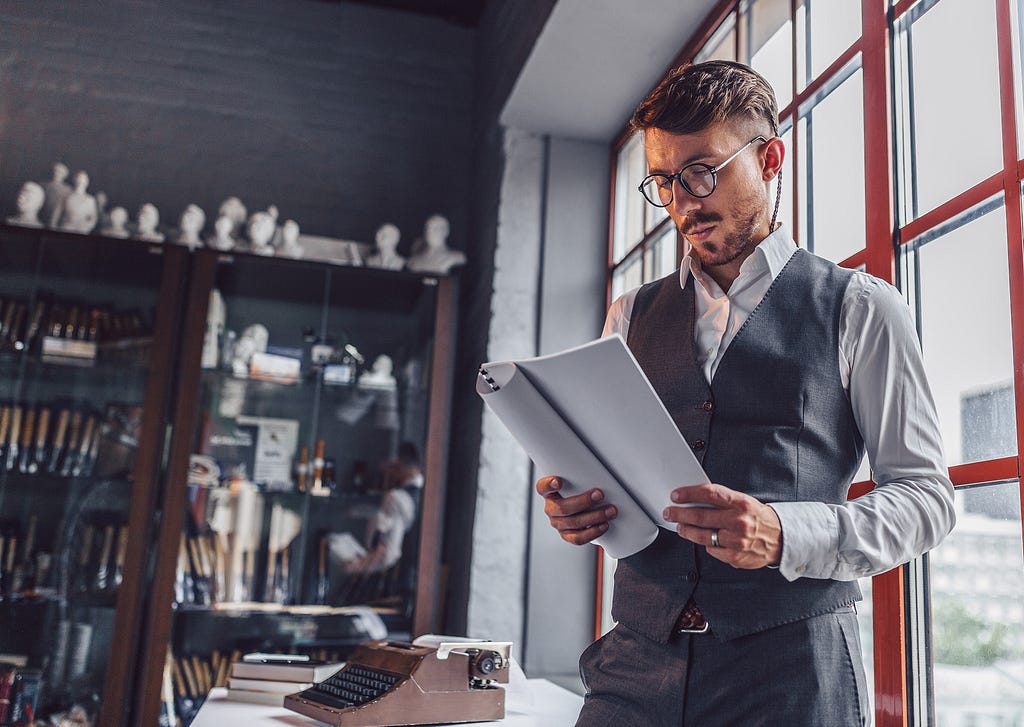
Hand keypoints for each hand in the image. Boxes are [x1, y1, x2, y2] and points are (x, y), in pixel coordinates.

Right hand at [536, 476, 617, 545]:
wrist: (581, 508)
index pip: (543, 487)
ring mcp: (558, 523)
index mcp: (549, 493)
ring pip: (574, 523)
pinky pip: (578, 538)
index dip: (549, 485)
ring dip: (594, 517)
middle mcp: (551, 508)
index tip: (558, 481)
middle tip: (599, 495)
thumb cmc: (578, 490)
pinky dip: (593, 532)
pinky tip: (604, 525)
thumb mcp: (575, 481)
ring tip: (609, 511)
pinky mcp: (567, 535)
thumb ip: (579, 476)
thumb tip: (598, 471)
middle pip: (563, 508)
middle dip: (584, 501)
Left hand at [662, 483, 781, 568]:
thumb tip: (693, 499)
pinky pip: (712, 550)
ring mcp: (737, 540)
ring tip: (680, 527)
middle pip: (701, 516)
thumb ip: (721, 501)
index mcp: (740, 503)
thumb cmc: (756, 518)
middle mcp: (739, 521)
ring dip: (686, 531)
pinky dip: (706, 544)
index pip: (709, 494)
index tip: (676, 495)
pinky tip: (704, 539)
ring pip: (702, 536)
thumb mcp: (743, 502)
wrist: (780, 538)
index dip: (689, 494)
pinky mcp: (735, 556)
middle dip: (680, 514)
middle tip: (669, 512)